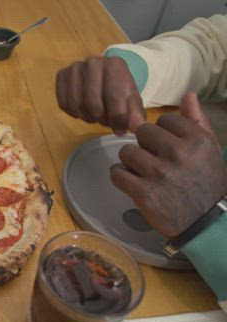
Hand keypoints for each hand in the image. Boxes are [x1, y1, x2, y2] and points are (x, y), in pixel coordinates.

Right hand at [56, 56, 145, 134]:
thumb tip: (137, 128)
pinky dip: (73, 113)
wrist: (104, 76)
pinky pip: (63, 104)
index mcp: (115, 64)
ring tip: (95, 116)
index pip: (114, 97)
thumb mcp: (131, 101)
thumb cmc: (119, 90)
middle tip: (106, 121)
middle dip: (101, 118)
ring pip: (76, 105)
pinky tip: (83, 110)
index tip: (120, 130)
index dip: (117, 119)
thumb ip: (135, 115)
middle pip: (93, 103)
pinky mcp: (61, 75)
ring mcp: (75, 67)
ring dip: (86, 117)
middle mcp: (93, 62)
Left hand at [110, 93, 226, 237]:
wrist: (205, 222)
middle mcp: (177, 153)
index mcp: (196, 140)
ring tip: (141, 171)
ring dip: (130, 161)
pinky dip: (120, 177)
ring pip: (126, 151)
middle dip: (145, 145)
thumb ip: (197, 121)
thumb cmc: (207, 183)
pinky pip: (116, 173)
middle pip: (142, 132)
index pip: (164, 119)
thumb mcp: (210, 149)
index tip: (166, 145)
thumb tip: (188, 94)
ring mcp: (158, 173)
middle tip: (153, 159)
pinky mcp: (143, 192)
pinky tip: (131, 182)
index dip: (162, 131)